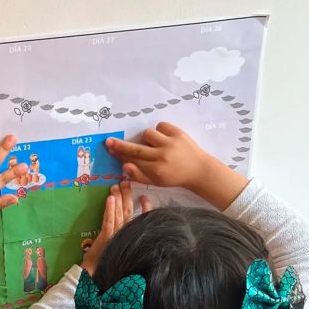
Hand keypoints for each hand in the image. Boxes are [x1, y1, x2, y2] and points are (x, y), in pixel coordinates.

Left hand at [82, 182, 150, 274]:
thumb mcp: (118, 249)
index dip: (145, 208)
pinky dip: (109, 208)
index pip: (140, 219)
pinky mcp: (107, 237)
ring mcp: (117, 235)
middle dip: (128, 195)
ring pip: (119, 213)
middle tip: (127, 181)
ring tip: (118, 185)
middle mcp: (126, 234)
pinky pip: (109, 220)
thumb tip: (129, 230)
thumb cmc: (106, 262)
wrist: (97, 276)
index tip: (145, 198)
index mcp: (130, 236)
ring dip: (119, 198)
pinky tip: (110, 198)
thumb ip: (126, 239)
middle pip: (128, 211)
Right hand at [106, 122, 247, 210]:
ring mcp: (170, 143)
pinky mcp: (178, 133)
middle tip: (109, 141)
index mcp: (156, 170)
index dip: (120, 154)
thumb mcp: (156, 182)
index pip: (133, 161)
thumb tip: (124, 166)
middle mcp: (161, 156)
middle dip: (121, 145)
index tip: (110, 149)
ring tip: (152, 144)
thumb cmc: (174, 177)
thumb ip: (139, 176)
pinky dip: (160, 131)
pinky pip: (161, 126)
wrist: (199, 170)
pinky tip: (163, 138)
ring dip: (146, 138)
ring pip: (148, 134)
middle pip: (136, 148)